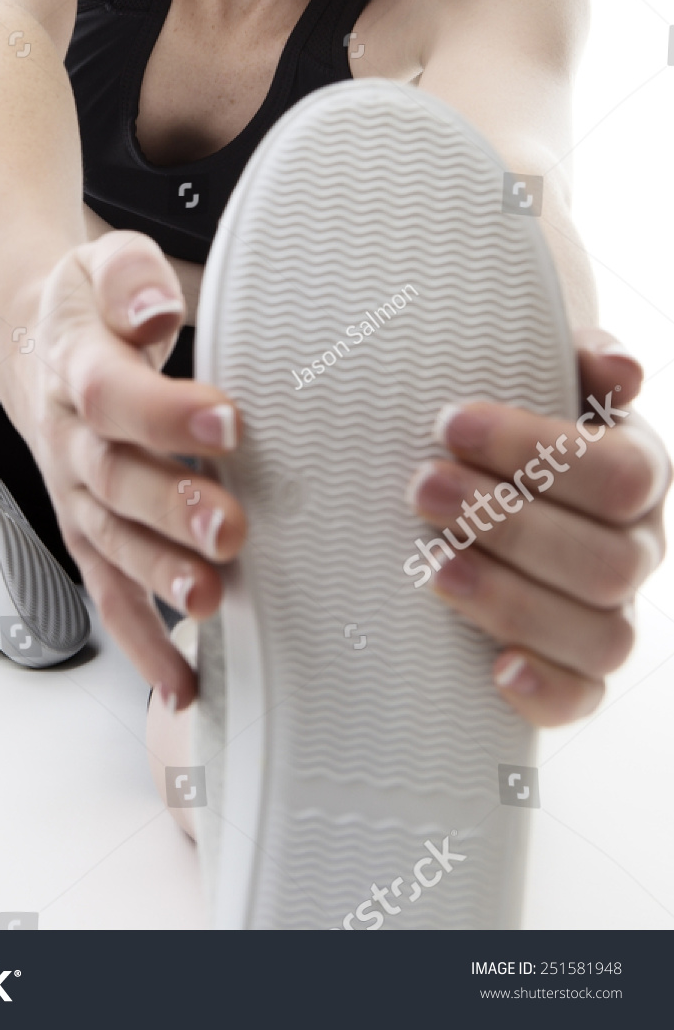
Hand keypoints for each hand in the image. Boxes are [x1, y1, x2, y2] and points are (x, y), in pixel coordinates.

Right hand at [4, 230, 246, 708]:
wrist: (36, 344)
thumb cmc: (93, 307)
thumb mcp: (105, 263)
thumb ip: (130, 279)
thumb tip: (156, 311)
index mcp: (75, 365)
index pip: (110, 390)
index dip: (164, 409)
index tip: (228, 419)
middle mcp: (69, 439)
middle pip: (113, 478)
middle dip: (172, 506)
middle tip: (232, 527)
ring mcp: (74, 495)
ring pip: (111, 542)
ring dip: (158, 575)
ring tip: (208, 600)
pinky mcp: (87, 534)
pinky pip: (107, 593)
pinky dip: (141, 641)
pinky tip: (179, 683)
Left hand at [409, 328, 669, 725]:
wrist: (477, 465)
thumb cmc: (510, 415)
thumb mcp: (540, 373)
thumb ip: (582, 361)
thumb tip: (618, 368)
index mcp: (638, 470)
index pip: (619, 474)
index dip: (537, 452)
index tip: (450, 423)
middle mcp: (637, 549)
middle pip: (605, 561)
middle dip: (506, 523)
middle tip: (420, 488)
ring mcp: (612, 613)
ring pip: (599, 634)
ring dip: (510, 600)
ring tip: (431, 567)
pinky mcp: (576, 669)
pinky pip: (584, 697)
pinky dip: (546, 690)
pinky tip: (496, 668)